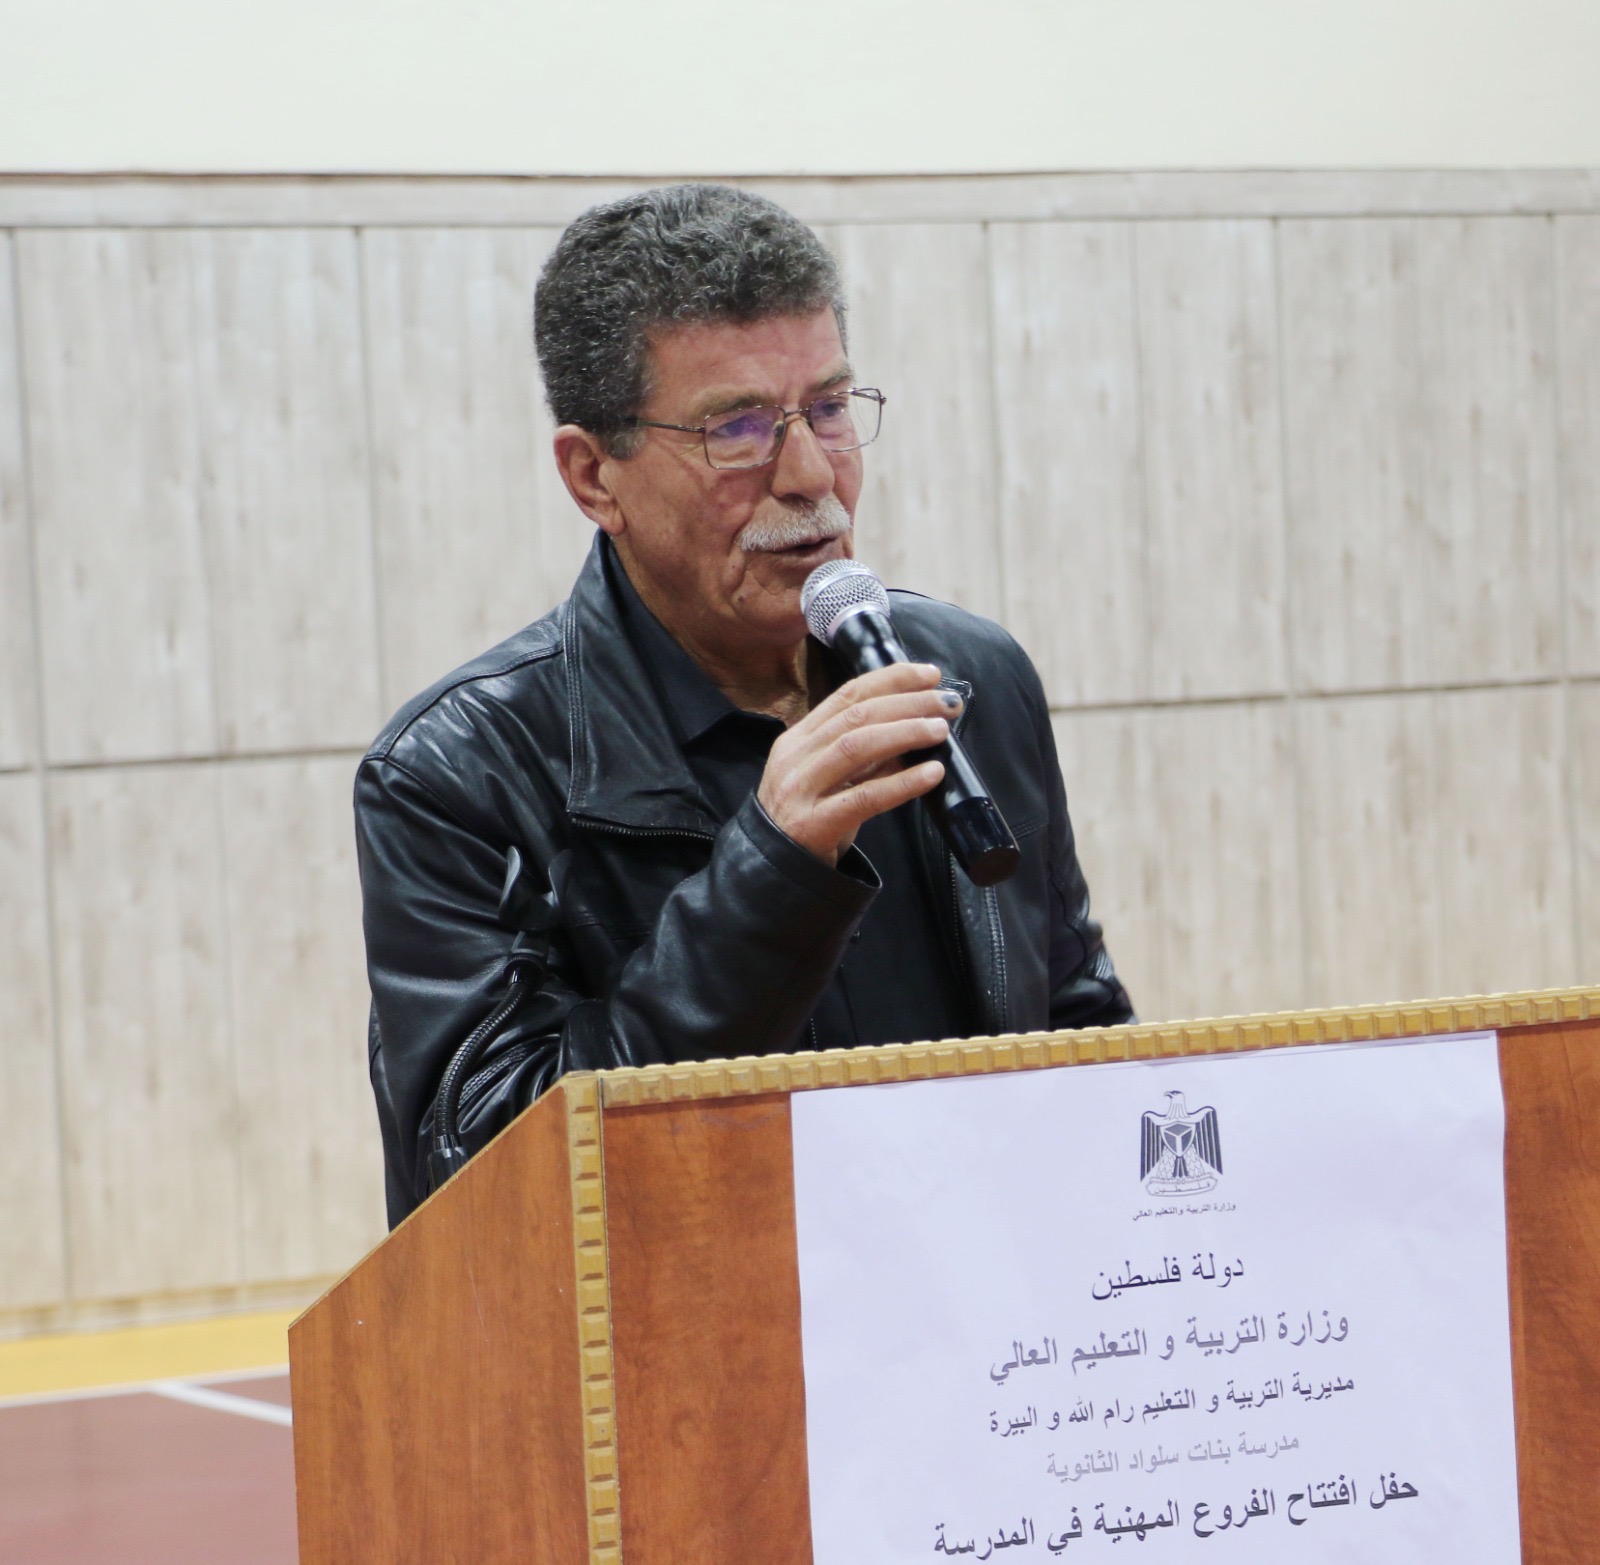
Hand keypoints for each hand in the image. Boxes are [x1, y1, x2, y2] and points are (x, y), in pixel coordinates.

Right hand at [757, 662, 960, 865]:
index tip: (929, 675)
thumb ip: (864, 755)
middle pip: (856, 715)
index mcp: (798, 738)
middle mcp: (796, 757)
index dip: (891, 679)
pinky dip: (903, 782)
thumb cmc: (806, 820)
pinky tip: (932, 774)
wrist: (773, 870)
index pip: (847, 694)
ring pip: (857, 746)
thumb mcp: (829, 778)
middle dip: (906, 702)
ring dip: (905, 732)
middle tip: (946, 703)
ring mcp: (802, 789)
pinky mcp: (814, 823)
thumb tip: (915, 729)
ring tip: (939, 730)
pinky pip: (865, 797)